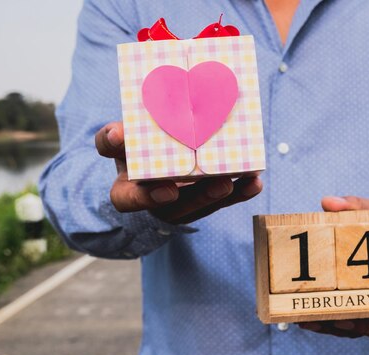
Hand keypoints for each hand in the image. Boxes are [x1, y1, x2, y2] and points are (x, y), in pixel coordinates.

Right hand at [95, 122, 262, 223]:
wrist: (152, 159)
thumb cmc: (132, 150)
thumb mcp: (118, 144)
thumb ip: (113, 139)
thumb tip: (117, 134)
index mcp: (127, 191)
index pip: (128, 200)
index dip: (148, 197)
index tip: (168, 191)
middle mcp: (156, 204)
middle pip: (178, 207)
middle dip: (200, 197)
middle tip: (220, 184)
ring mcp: (183, 206)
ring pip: (203, 205)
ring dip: (224, 195)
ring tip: (243, 180)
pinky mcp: (205, 201)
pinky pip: (224, 201)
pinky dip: (241, 191)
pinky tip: (255, 181)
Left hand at [298, 196, 368, 343]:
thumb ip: (355, 204)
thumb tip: (329, 203)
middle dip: (367, 324)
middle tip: (343, 316)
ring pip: (365, 330)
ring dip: (338, 328)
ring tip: (311, 318)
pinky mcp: (358, 316)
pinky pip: (346, 328)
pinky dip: (326, 326)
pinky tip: (304, 318)